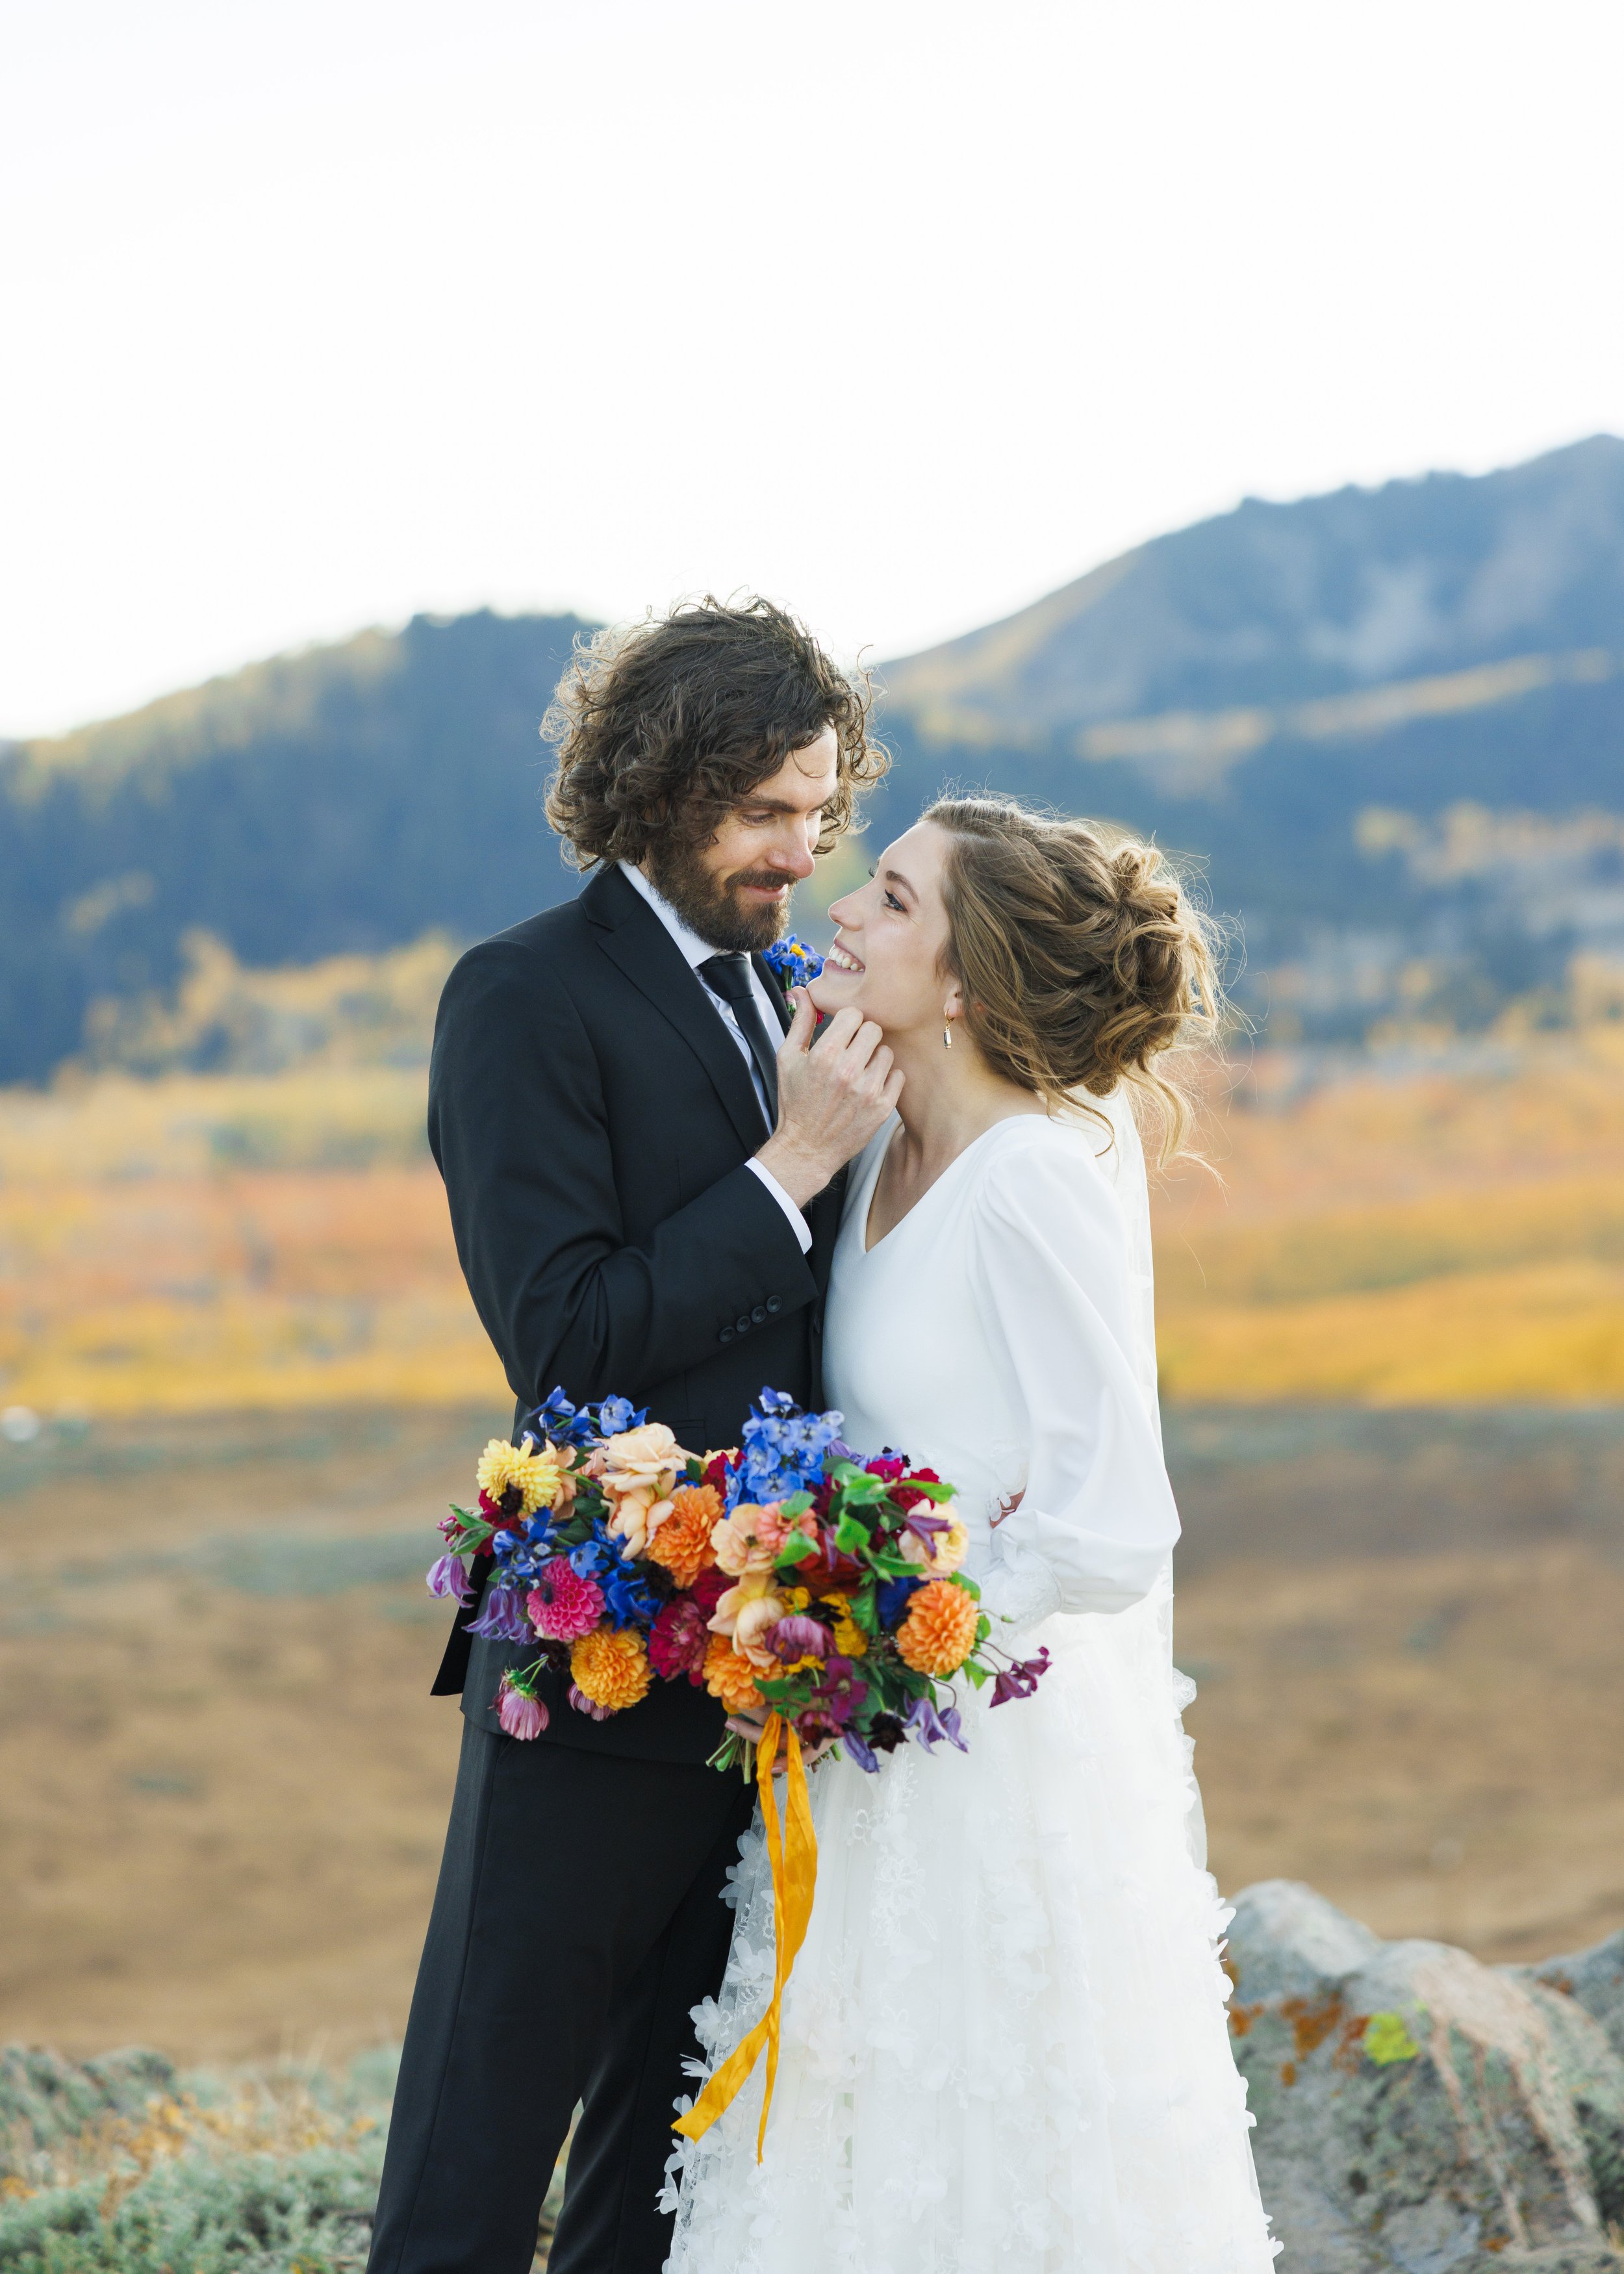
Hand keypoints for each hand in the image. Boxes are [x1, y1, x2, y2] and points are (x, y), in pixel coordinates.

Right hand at [754, 991, 902, 1207]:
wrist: (806, 1148)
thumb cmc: (795, 1103)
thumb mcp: (787, 1059)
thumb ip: (800, 1022)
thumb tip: (803, 991)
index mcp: (824, 1055)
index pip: (853, 1014)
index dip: (847, 1021)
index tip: (842, 1032)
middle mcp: (848, 1071)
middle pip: (874, 1029)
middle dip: (862, 1036)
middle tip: (852, 1051)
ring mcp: (868, 1090)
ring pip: (887, 1051)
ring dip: (874, 1057)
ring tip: (858, 1071)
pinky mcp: (882, 1107)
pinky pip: (897, 1075)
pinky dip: (886, 1078)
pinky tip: (868, 1086)